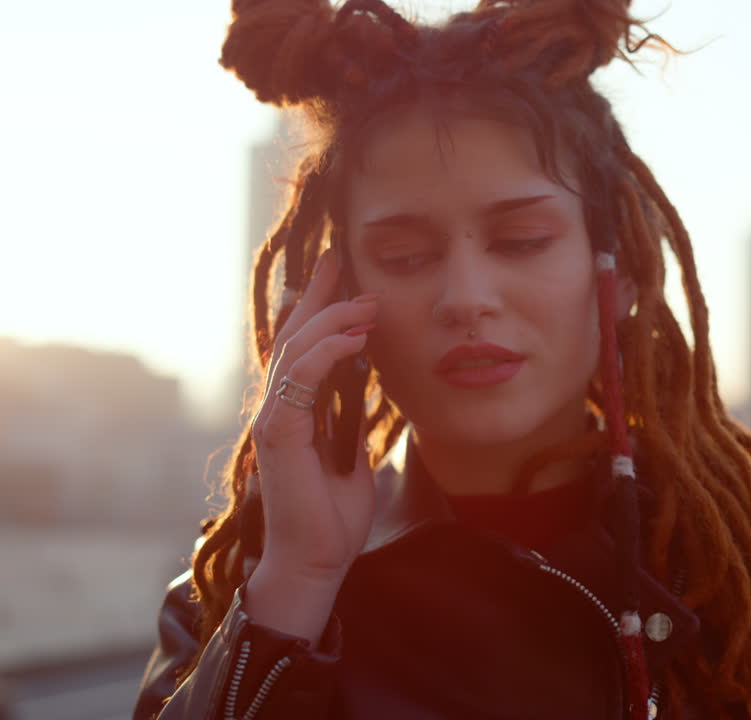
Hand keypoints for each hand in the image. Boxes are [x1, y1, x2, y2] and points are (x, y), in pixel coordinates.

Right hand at [249, 249, 379, 583]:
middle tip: (340, 261)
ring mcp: (273, 421)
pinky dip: (325, 354)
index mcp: (293, 412)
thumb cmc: (333, 515)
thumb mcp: (353, 454)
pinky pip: (299, 381)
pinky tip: (353, 339)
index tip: (339, 274)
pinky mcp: (278, 436)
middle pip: (291, 338)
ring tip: (366, 303)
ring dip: (332, 321)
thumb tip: (365, 383)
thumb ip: (351, 419)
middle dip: (317, 297)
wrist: (317, 561)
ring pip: (294, 352)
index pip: (300, 348)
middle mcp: (276, 409)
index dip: (316, 308)